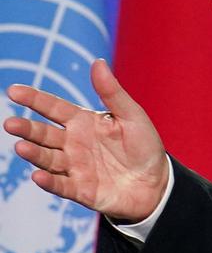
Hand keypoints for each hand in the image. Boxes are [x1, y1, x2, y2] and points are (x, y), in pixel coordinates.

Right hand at [4, 59, 167, 222]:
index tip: (13, 91)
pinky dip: (49, 181)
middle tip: (11, 124)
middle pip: (44, 134)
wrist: (157, 182)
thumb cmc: (144, 146)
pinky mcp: (81, 190)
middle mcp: (73, 144)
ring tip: (21, 146)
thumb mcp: (132, 115)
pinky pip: (61, 185)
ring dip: (34, 153)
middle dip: (27, 129)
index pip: (54, 108)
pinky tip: (37, 175)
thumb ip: (111, 92)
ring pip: (48, 159)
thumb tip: (97, 62)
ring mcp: (75, 167)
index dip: (34, 99)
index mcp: (83, 122)